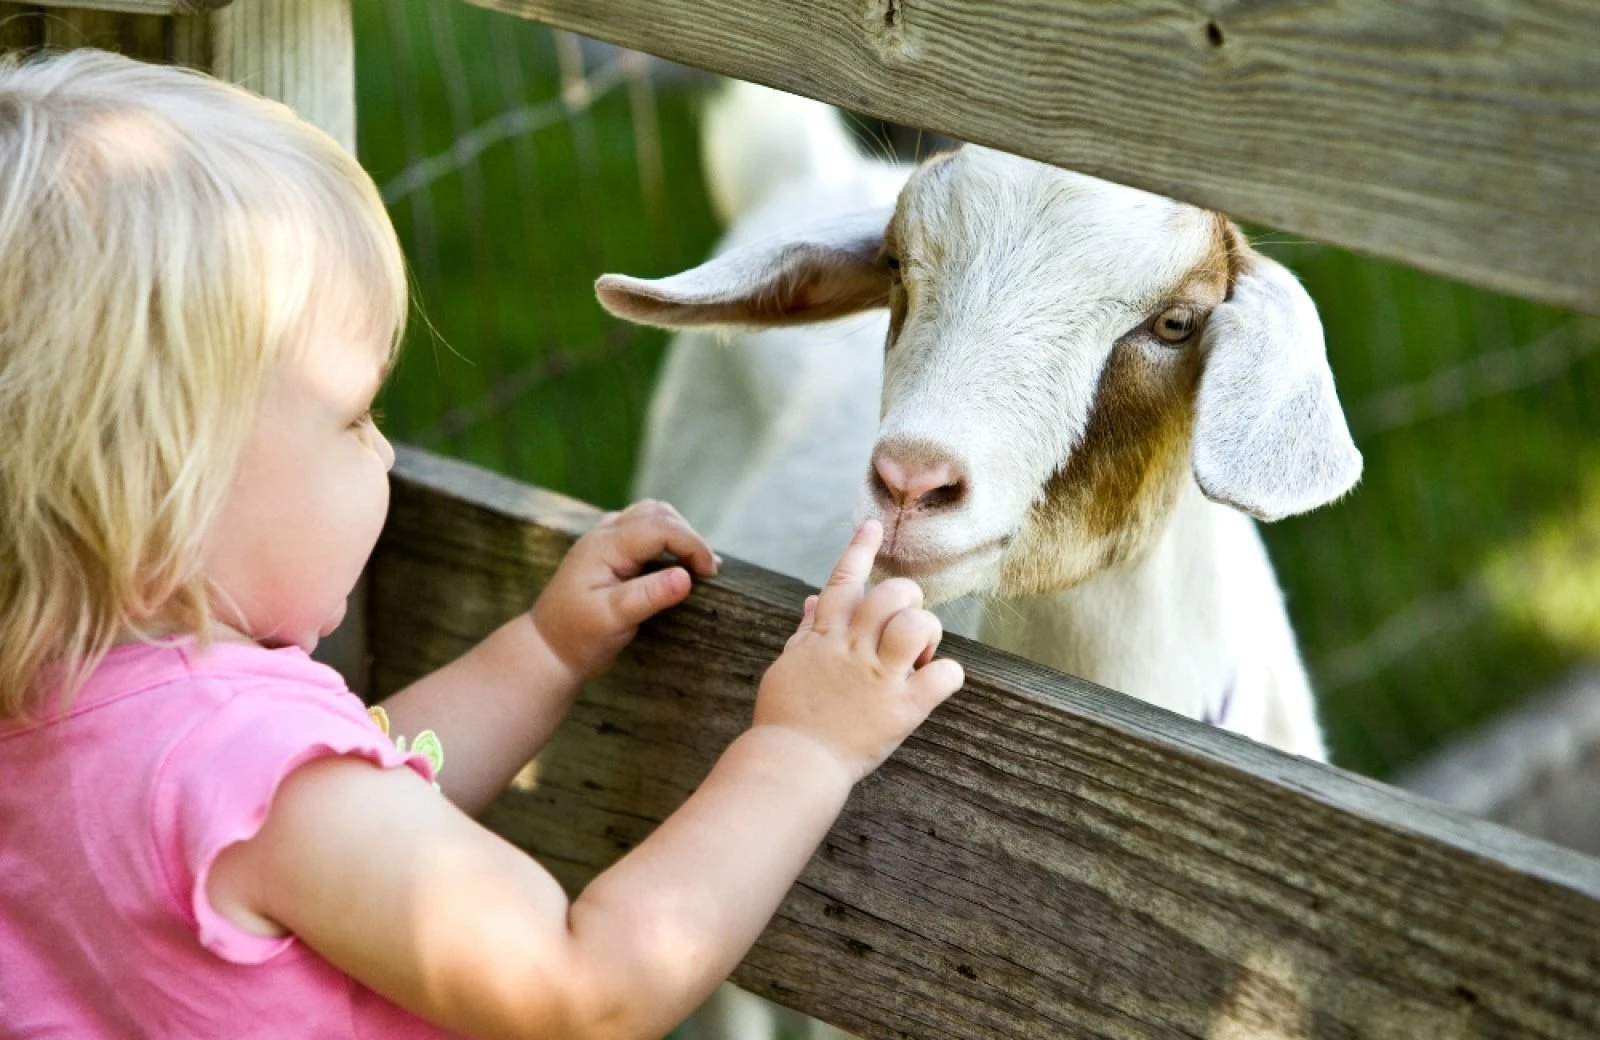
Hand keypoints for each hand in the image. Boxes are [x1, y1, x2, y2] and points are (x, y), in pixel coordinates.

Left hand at [532, 500, 718, 679]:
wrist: (547, 648)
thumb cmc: (577, 636)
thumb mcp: (612, 620)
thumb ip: (648, 596)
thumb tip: (686, 577)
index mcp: (605, 546)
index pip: (660, 528)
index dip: (692, 545)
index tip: (710, 574)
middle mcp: (604, 534)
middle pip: (658, 513)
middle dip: (689, 536)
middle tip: (707, 572)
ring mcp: (605, 539)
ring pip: (651, 515)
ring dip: (679, 533)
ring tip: (697, 565)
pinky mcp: (609, 550)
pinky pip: (644, 529)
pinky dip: (668, 538)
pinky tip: (678, 563)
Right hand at [753, 520, 964, 781]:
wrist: (790, 765)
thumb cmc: (786, 718)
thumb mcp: (789, 666)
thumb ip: (806, 632)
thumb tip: (813, 600)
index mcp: (823, 637)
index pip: (844, 581)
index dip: (861, 550)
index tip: (874, 526)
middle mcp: (852, 649)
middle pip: (892, 593)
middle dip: (907, 600)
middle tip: (905, 627)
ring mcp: (878, 677)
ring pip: (917, 624)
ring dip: (926, 633)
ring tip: (918, 656)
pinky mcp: (902, 709)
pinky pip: (944, 675)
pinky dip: (947, 675)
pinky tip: (934, 683)